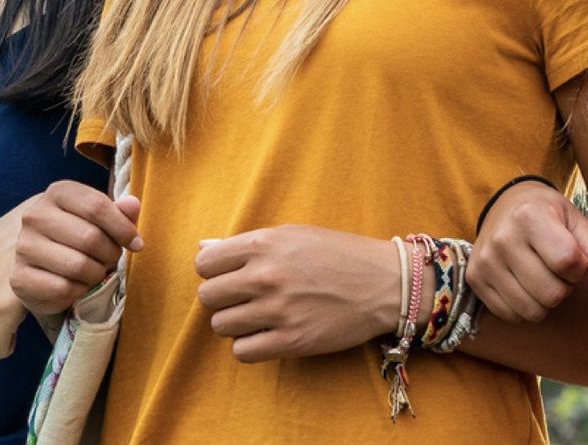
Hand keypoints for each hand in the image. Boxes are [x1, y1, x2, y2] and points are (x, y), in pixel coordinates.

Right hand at [9, 180, 141, 317]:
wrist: (42, 263)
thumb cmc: (77, 236)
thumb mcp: (100, 220)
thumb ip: (119, 212)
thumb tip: (133, 205)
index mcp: (57, 193)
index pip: (96, 206)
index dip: (123, 228)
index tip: (136, 244)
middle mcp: (35, 215)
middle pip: (90, 238)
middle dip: (110, 254)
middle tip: (109, 260)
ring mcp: (24, 246)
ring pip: (78, 266)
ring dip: (95, 274)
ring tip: (93, 271)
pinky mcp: (20, 277)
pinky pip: (63, 288)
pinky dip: (78, 291)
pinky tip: (75, 285)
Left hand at [195, 225, 399, 362]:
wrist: (385, 283)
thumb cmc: (336, 254)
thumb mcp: (290, 235)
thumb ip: (243, 244)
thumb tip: (202, 246)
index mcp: (262, 244)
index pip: (204, 263)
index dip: (213, 271)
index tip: (229, 276)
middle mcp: (265, 276)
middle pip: (208, 296)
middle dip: (221, 299)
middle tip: (242, 299)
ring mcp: (279, 310)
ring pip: (221, 325)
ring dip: (233, 324)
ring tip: (255, 317)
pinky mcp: (294, 341)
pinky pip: (243, 352)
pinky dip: (248, 347)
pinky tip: (265, 336)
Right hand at [467, 181, 587, 322]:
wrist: (505, 206)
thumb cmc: (549, 216)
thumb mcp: (577, 222)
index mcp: (528, 217)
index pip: (568, 262)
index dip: (579, 268)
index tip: (574, 257)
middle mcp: (501, 239)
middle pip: (551, 293)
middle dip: (563, 287)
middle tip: (556, 270)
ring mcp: (484, 261)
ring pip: (531, 310)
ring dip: (544, 300)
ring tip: (540, 276)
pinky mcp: (474, 279)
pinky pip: (510, 315)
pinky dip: (523, 307)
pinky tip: (522, 285)